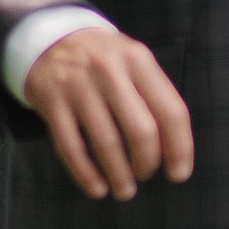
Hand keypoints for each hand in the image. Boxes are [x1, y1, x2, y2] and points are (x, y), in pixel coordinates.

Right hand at [22, 26, 194, 200]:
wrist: (49, 38)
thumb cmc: (103, 60)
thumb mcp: (133, 62)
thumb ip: (154, 96)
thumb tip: (173, 149)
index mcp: (138, 60)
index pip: (170, 111)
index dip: (179, 148)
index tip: (178, 173)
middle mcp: (109, 71)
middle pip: (141, 130)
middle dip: (147, 163)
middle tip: (145, 175)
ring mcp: (78, 86)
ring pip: (106, 142)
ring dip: (119, 175)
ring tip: (125, 190)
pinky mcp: (51, 102)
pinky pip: (71, 147)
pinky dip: (86, 174)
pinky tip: (97, 188)